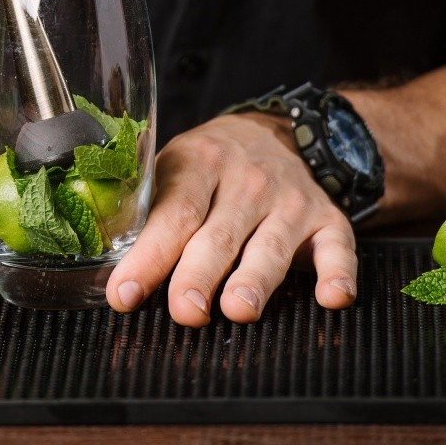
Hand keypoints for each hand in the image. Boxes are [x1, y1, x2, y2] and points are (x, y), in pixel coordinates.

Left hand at [105, 113, 358, 325]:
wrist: (274, 134)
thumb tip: (107, 272)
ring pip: (271, 244)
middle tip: (185, 311)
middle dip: (199, 274)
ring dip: (256, 278)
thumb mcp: (172, 171)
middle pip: (218, 234)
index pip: (172, 213)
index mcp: (199, 164)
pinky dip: (338, 273)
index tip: (125, 294)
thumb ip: (147, 215)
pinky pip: (338, 248)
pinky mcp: (328, 219)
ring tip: (239, 309)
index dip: (149, 255)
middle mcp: (246, 180)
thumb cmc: (209, 168)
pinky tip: (332, 297)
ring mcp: (290, 199)